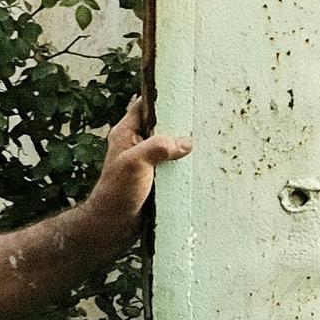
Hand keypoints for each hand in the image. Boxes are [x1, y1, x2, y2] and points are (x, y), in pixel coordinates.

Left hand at [82, 100, 192, 241]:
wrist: (113, 226)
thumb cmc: (116, 193)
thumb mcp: (135, 163)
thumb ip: (157, 147)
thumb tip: (185, 142)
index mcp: (126, 132)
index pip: (145, 105)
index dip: (162, 97)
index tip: (184, 93)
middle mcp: (136, 144)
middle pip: (162, 125)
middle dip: (180, 123)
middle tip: (202, 117)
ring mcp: (147, 161)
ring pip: (170, 146)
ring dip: (184, 147)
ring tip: (207, 139)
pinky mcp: (155, 178)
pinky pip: (173, 166)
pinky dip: (184, 165)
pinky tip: (199, 164)